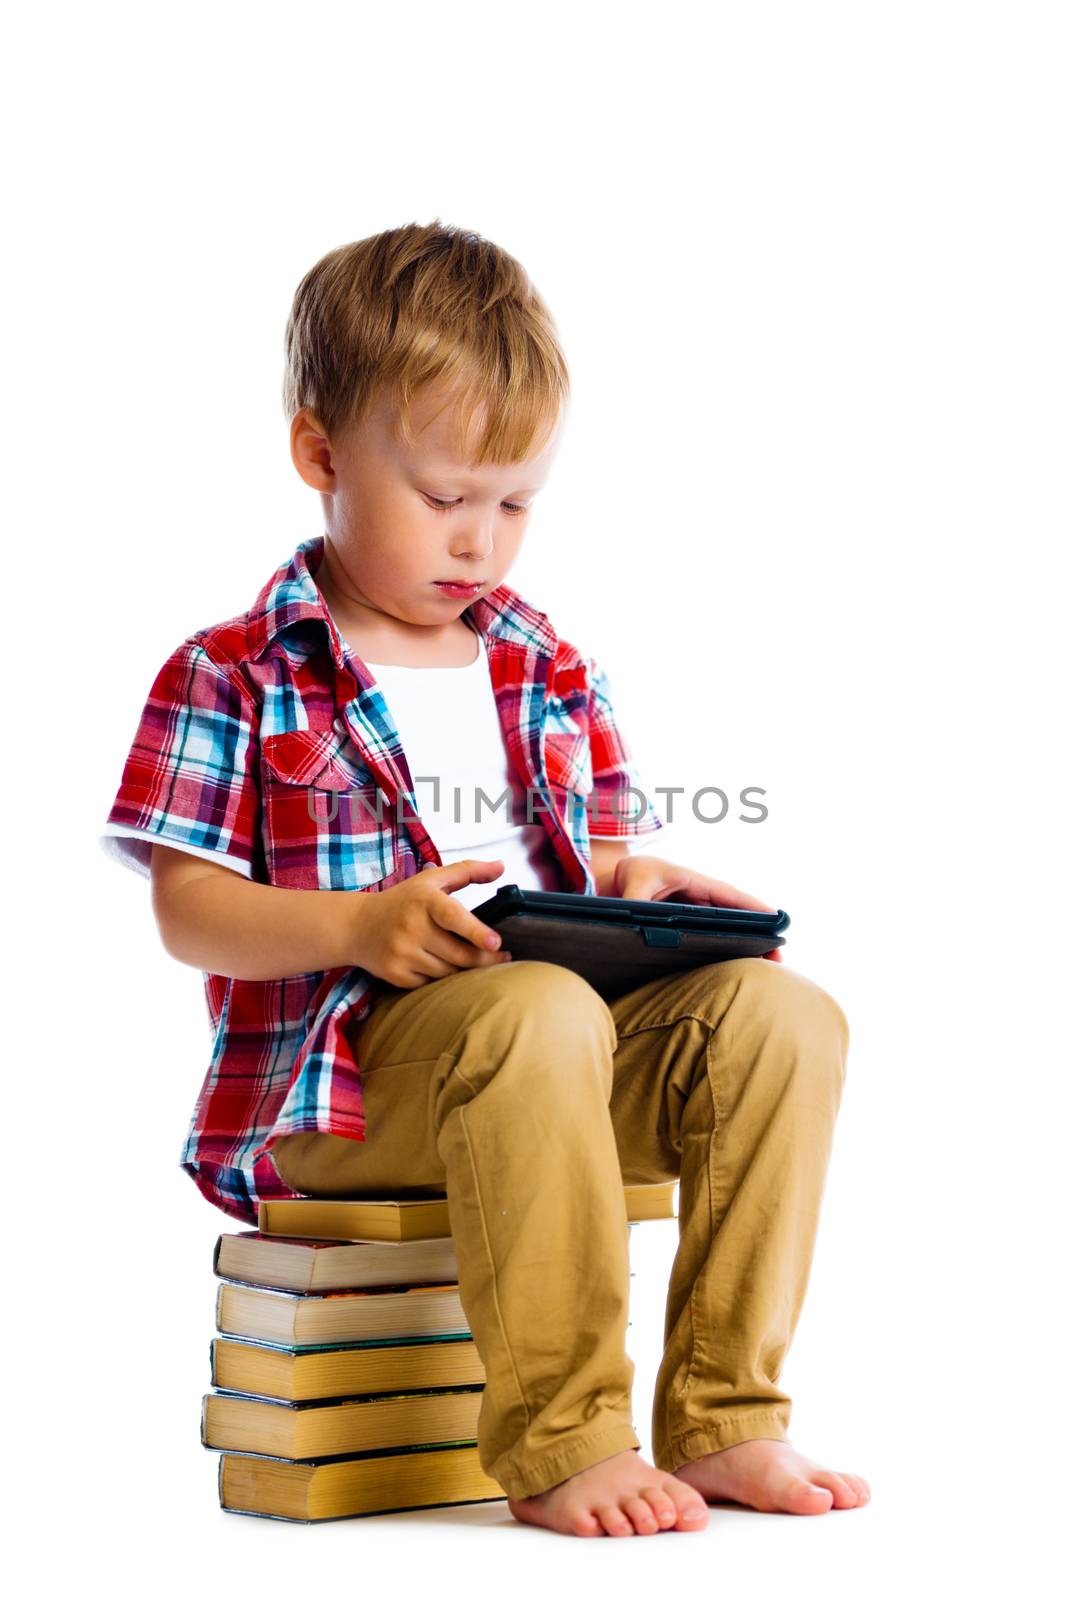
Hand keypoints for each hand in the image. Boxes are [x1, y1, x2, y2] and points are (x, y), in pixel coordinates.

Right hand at [351, 859, 514, 986]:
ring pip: (448, 972)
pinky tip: (442, 967)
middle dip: (484, 958)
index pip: (453, 917)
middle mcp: (411, 927)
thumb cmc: (403, 901)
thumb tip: (501, 866)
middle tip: (501, 956)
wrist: (356, 926)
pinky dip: (440, 979)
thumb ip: (468, 871)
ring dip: (463, 969)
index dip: (476, 931)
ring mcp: (402, 953)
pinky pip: (431, 984)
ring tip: (470, 959)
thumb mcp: (431, 880)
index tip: (496, 942)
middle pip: (459, 954)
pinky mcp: (395, 974)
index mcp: (424, 900)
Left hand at [609, 855, 783, 962]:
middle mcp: (704, 898)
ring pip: (731, 930)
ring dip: (748, 947)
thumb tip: (636, 921)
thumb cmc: (636, 873)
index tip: (774, 919)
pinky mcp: (695, 925)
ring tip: (767, 970)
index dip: (752, 907)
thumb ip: (635, 900)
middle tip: (778, 958)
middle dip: (760, 935)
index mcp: (695, 882)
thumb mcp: (633, 881)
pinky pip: (717, 937)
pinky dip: (729, 951)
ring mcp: (702, 913)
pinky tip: (737, 971)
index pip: (729, 896)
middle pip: (738, 917)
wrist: (627, 876)